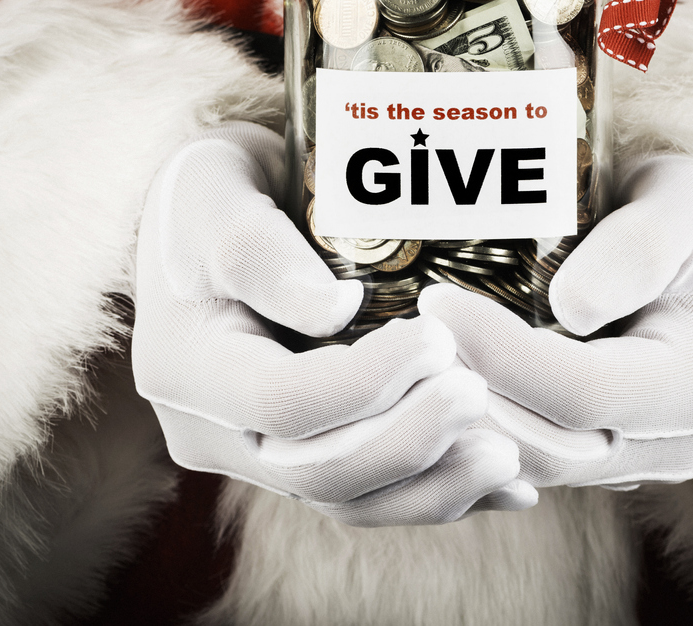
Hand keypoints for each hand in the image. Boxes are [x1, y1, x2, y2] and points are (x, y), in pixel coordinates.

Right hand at [133, 122, 535, 524]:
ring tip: (508, 458)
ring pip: (348, 499)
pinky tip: (504, 485)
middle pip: (318, 470)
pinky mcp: (299, 454)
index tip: (439, 339)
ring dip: (433, 485)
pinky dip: (434, 490)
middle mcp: (211, 430)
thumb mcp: (215, 193)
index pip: (282, 403)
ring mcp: (255, 452)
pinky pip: (367, 493)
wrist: (204, 224)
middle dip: (410, 441)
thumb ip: (259, 251)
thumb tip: (335, 310)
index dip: (366, 383)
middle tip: (482, 395)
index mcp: (184, 368)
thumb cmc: (211, 194)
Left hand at [419, 155, 692, 488]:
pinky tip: (424, 383)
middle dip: (468, 398)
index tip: (435, 303)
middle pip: (548, 447)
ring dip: (460, 422)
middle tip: (400, 340)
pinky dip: (470, 429)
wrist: (681, 241)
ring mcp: (632, 459)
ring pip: (526, 466)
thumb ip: (641, 246)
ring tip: (404, 359)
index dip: (503, 356)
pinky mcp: (593, 458)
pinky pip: (522, 460)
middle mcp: (673, 443)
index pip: (584, 393)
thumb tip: (574, 308)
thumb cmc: (678, 207)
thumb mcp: (681, 201)